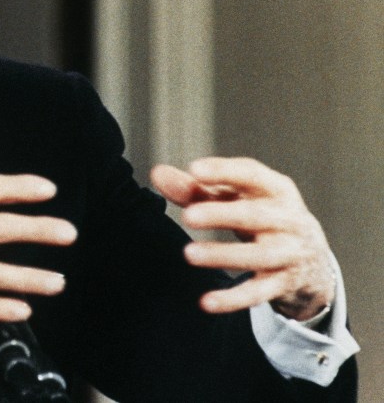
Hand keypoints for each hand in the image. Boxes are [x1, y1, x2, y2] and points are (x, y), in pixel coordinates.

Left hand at [151, 157, 334, 320]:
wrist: (313, 260)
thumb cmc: (263, 218)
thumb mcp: (237, 199)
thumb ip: (196, 188)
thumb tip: (158, 174)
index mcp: (276, 191)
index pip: (252, 175)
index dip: (225, 171)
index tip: (195, 169)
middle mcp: (287, 220)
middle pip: (254, 215)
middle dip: (221, 215)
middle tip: (188, 216)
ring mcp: (289, 253)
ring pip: (257, 255)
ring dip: (223, 255)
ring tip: (189, 254)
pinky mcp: (283, 284)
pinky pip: (258, 293)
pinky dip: (233, 299)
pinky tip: (206, 302)